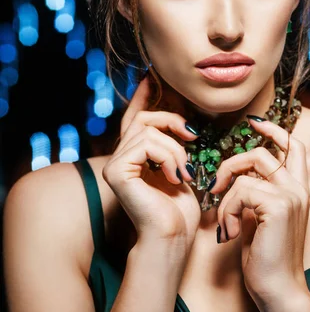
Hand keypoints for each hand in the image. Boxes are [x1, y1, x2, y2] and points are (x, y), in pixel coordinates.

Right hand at [102, 74, 201, 248]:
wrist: (174, 236)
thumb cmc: (180, 207)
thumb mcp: (180, 165)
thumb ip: (173, 142)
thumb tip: (182, 118)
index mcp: (134, 155)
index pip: (135, 117)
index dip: (142, 96)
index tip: (149, 76)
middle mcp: (119, 157)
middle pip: (144, 118)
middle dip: (172, 121)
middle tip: (193, 136)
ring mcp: (114, 164)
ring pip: (149, 130)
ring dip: (176, 148)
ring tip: (185, 172)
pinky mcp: (116, 171)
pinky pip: (146, 143)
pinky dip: (168, 157)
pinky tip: (176, 177)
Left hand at [209, 119, 309, 305]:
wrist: (278, 290)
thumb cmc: (266, 259)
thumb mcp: (261, 218)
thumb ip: (256, 193)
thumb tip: (235, 175)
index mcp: (298, 190)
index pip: (294, 146)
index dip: (274, 130)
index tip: (254, 122)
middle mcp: (299, 189)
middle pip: (263, 152)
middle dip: (232, 163)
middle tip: (217, 184)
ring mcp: (291, 196)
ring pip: (246, 173)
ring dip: (226, 197)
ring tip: (226, 222)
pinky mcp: (278, 205)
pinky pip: (239, 191)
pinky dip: (226, 210)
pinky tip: (231, 232)